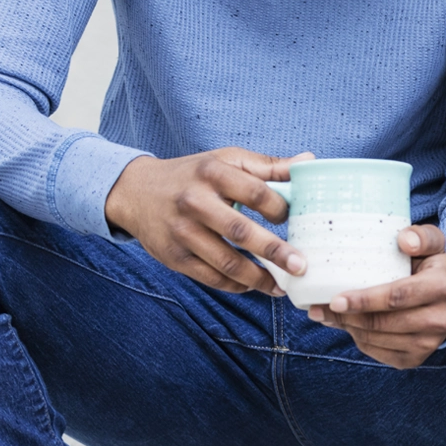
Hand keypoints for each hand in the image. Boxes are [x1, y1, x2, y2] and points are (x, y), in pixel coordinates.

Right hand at [104, 148, 313, 294]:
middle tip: (301, 266)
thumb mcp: (226, 160)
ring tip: (281, 286)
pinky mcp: (173, 257)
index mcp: (213, 173)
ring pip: (225, 261)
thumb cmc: (193, 174)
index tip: (292, 219)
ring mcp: (182, 232)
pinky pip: (209, 277)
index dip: (278, 208)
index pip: (255, 192)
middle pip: (240, 232)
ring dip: (257, 278)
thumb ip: (268, 166)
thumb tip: (309, 163)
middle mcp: (195, 202)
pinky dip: (234, 285)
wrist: (136, 191)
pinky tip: (253, 286)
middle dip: (274, 252)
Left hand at [309, 225, 445, 368]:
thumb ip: (422, 236)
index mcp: (442, 288)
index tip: (335, 299)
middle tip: (318, 309)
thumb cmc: (431, 267)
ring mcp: (429, 343)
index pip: (397, 297)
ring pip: (376, 339)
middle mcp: (440, 320)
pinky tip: (348, 325)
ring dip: (347, 328)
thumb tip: (404, 240)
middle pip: (382, 322)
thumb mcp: (432, 244)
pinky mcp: (416, 359)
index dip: (364, 300)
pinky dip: (358, 339)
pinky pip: (377, 352)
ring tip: (327, 315)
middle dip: (345, 317)